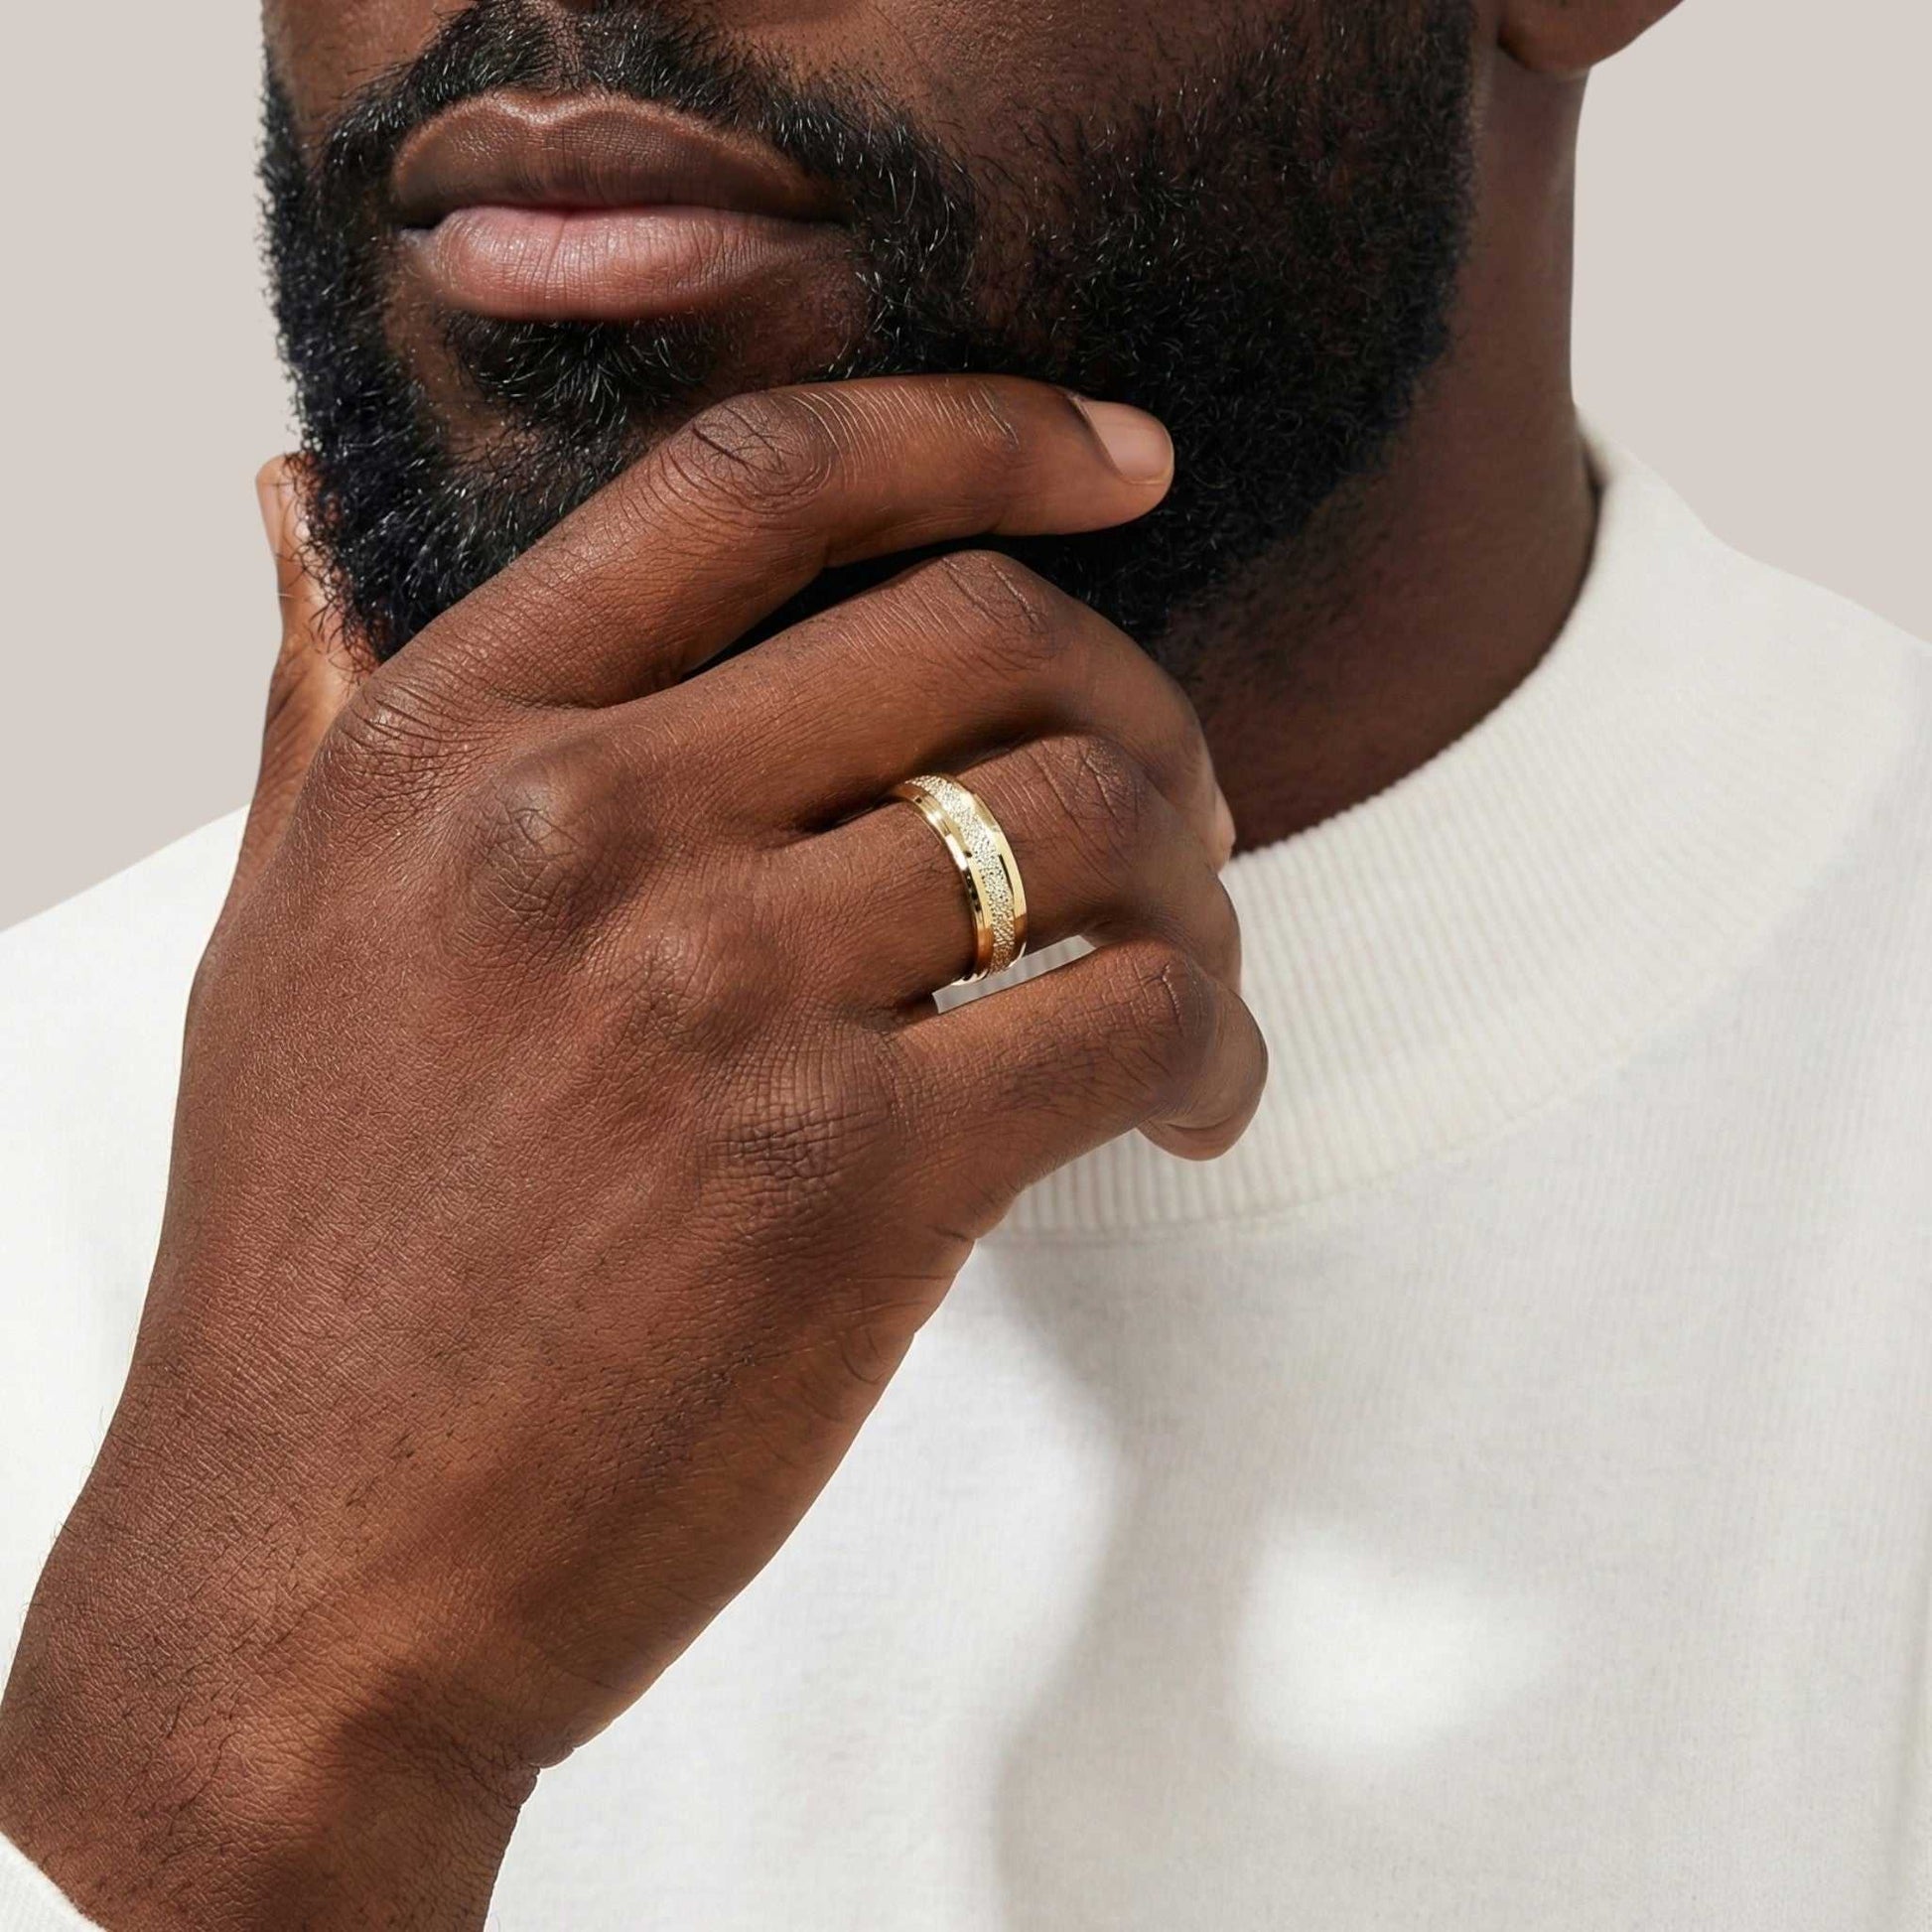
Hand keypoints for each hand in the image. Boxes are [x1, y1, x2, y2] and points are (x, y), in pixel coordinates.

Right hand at [0, 379, 1264, 1928]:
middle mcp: (586, 833)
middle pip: (982, 634)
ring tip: (1188, 978)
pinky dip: (1212, 1047)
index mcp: (452, 745)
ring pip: (1089, 822)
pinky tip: (1195, 1108)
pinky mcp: (851, 1179)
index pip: (757, 480)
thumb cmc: (313, 1268)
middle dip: (1135, 702)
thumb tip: (302, 506)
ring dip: (1196, 890)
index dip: (976, 430)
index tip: (1116, 458)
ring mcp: (722, 998)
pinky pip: (1132, 1019)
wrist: (312, 1576)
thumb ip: (329, 707)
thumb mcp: (283, 939)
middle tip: (1174, 809)